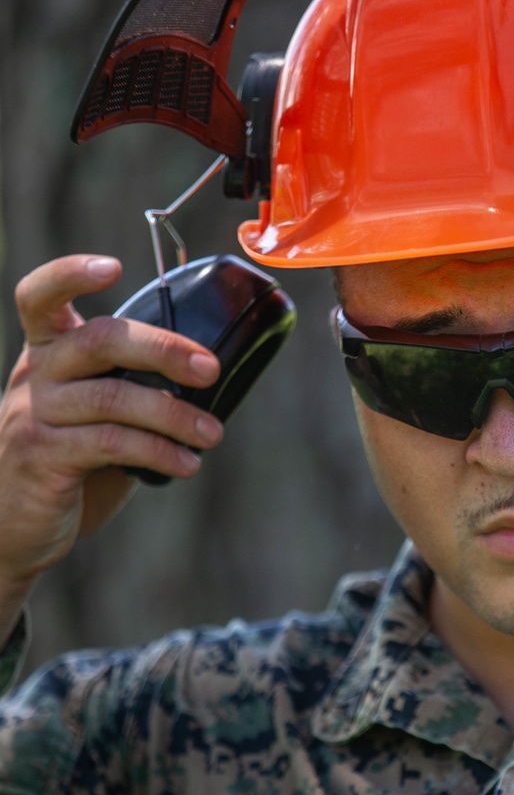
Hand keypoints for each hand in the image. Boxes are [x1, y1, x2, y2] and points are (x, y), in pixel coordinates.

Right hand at [0, 254, 222, 619]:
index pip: (39, 296)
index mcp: (47, 353)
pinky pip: (111, 443)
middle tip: (210, 370)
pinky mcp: (42, 456)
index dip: (71, 273)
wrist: (14, 528)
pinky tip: (186, 465)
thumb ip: (128, 390)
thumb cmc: (68, 465)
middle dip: (163, 348)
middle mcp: (35, 375)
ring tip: (212, 434)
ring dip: (174, 415)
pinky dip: (159, 452)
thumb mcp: (93, 418)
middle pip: (98, 340)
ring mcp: (34, 415)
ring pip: (113, 397)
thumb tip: (205, 379)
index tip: (113, 266)